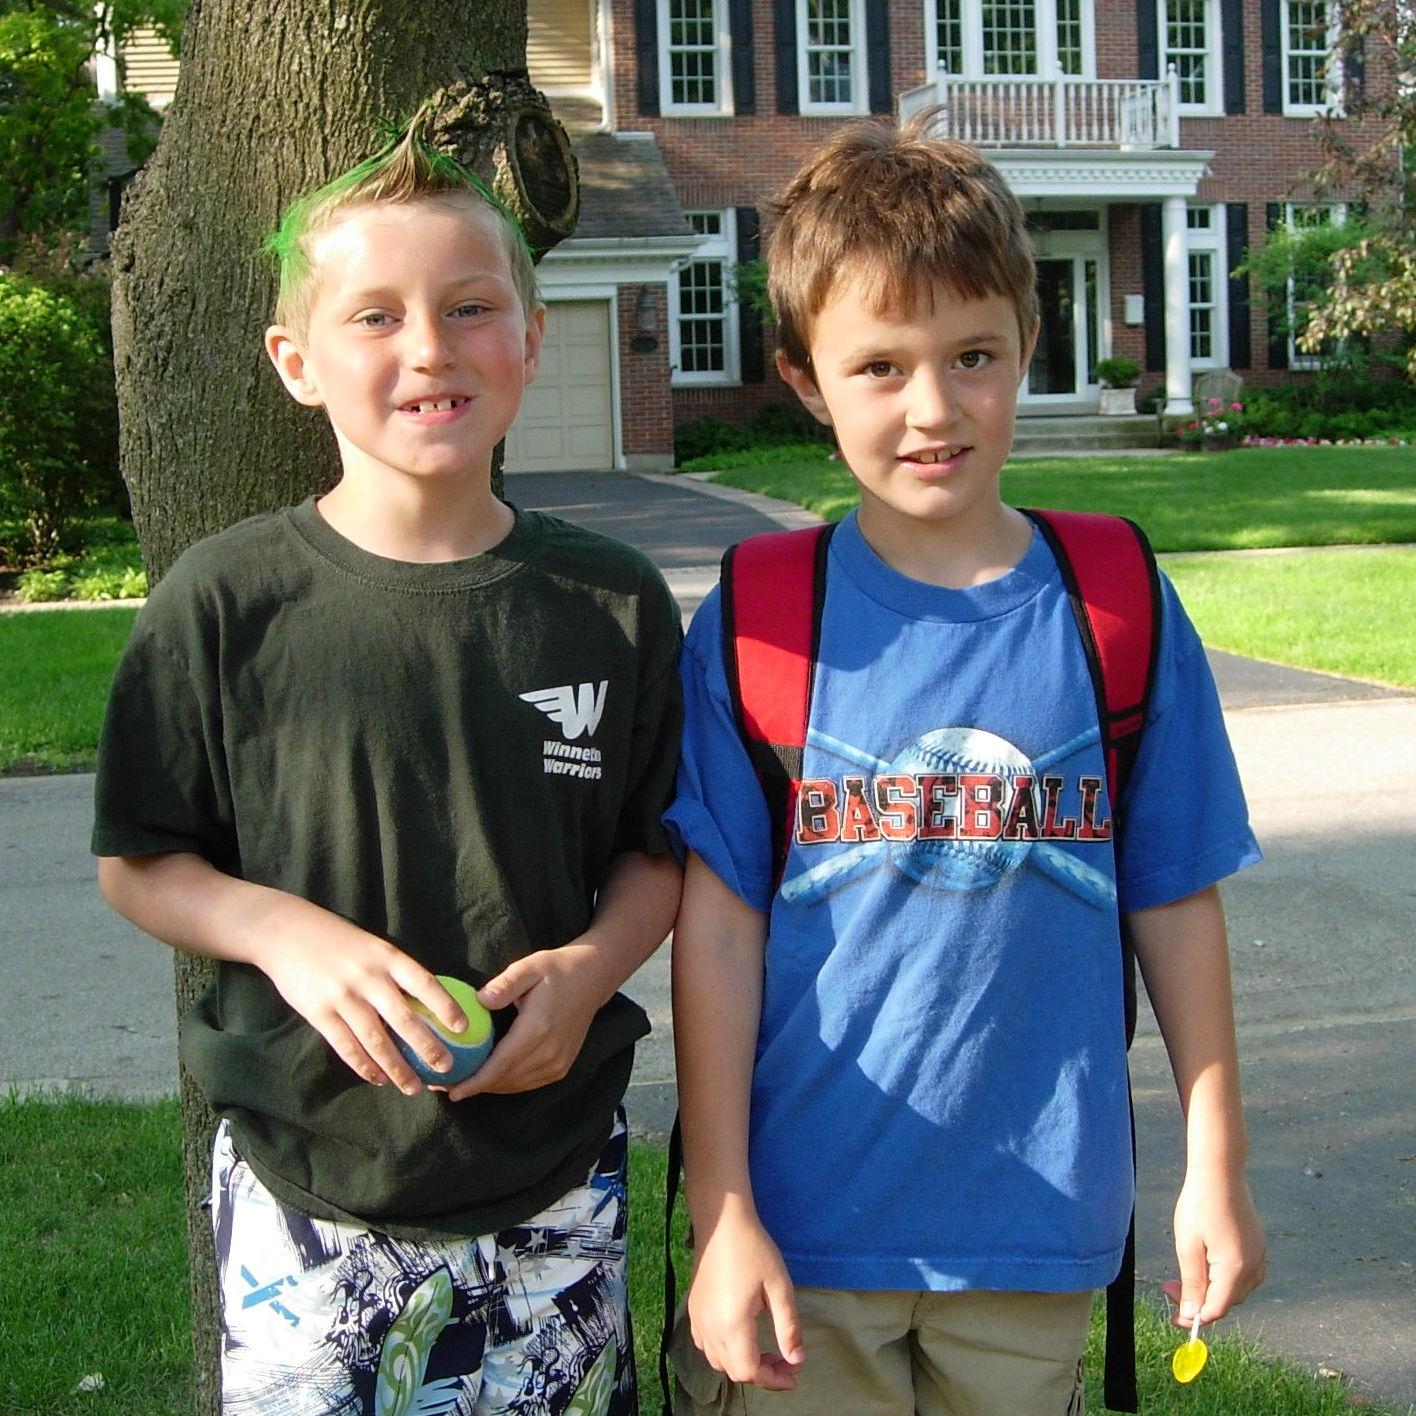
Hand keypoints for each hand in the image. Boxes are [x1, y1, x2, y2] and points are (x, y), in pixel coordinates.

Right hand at [253, 908, 465, 1095]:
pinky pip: (347, 1046)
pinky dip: (364, 1066)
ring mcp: (343, 998)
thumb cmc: (338, 940)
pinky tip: (379, 1079)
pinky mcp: (319, 1014)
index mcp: (386, 957)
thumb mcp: (373, 947)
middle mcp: (368, 978)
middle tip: (446, 1068)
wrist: (287, 933)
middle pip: (404, 1019)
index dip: (445, 1006)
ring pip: (376, 1040)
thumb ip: (395, 972)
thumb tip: (426, 1003)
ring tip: (414, 1088)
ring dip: (397, 1068)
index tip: (463, 1028)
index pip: (424, 983)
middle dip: (427, 1047)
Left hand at [445, 943, 606, 1098]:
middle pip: (505, 1079)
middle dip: (474, 1086)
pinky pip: (529, 1083)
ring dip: (489, 1087)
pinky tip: (489, 1078)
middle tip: (444, 1086)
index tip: (450, 1091)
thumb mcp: (530, 967)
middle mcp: (549, 1052)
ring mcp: (558, 1063)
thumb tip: (479, 1000)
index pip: (501, 1064)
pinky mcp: (562, 1067)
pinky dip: (507, 1084)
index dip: (475, 1081)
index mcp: (538, 1028)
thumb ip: (505, 984)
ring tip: (461, 1084)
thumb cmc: (557, 969)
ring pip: (516, 1085)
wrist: (593, 978)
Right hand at [687, 1210, 803, 1389]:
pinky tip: (738, 1335)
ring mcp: (697, 1319)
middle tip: (784, 1359)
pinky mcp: (693, 1309)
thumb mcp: (779, 1286)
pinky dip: (722, 1351)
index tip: (793, 1373)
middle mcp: (710, 1328)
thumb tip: (796, 1360)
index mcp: (733, 1325)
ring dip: (741, 1363)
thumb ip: (788, 1326)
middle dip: (761, 1373)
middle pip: (733, 1371)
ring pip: (717, 1360)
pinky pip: (704, 1344)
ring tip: (764, 1349)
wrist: (721, 1221)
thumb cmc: (754, 1249)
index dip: (773, 1380)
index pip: (750, 1371)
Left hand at [1163, 1169, 1266, 1326]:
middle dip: (1198, 1301)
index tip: (1171, 1314)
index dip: (1193, 1317)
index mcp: (1236, 1270)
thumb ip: (1191, 1283)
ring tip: (1183, 1273)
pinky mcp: (1257, 1247)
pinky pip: (1242, 1275)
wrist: (1220, 1172)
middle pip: (1226, 1302)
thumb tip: (1190, 1315)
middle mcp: (1253, 1267)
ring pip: (1234, 1290)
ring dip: (1210, 1289)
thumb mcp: (1188, 1246)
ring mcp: (1259, 1257)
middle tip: (1168, 1286)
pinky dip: (1222, 1278)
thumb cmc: (1199, 1204)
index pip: (1216, 1310)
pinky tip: (1204, 1263)